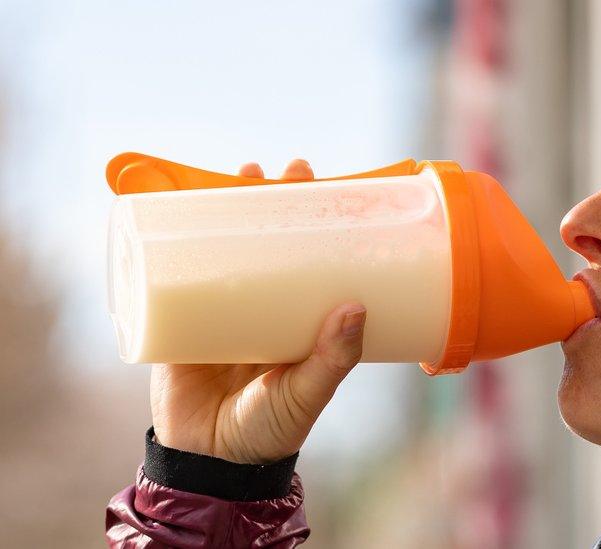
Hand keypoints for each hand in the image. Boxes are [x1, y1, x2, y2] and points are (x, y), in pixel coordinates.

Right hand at [150, 159, 366, 463]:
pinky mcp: (179, 321)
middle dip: (271, 202)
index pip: (309, 257)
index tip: (325, 188)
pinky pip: (173, 276)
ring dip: (226, 209)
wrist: (211, 465)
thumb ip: (332, 359)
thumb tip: (357, 306)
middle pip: (266, 241)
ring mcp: (219, 309)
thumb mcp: (307, 394)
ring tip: (239, 175)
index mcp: (295, 318)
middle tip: (284, 171)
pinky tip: (173, 213)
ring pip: (222, 248)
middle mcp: (260, 305)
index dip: (315, 222)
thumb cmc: (270, 431)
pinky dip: (171, 244)